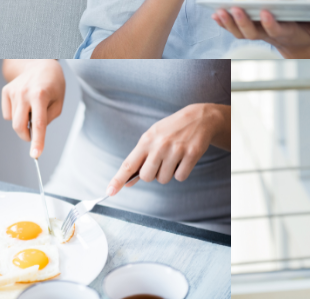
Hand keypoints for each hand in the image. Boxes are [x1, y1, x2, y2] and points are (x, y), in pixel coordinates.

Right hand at [1, 60, 65, 158]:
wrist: (40, 64)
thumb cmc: (53, 85)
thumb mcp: (59, 101)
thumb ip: (49, 118)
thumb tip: (34, 130)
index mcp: (40, 95)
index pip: (39, 124)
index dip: (37, 141)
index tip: (36, 155)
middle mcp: (24, 93)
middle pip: (19, 126)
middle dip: (27, 136)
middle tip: (34, 137)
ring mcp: (13, 91)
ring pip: (14, 121)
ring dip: (24, 121)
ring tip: (33, 107)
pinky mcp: (5, 91)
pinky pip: (8, 114)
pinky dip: (16, 114)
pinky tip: (24, 103)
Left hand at [106, 103, 227, 194]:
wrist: (199, 118)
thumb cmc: (172, 129)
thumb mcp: (153, 137)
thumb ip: (140, 159)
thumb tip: (128, 182)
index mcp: (147, 140)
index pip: (129, 164)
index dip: (118, 179)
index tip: (110, 191)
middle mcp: (160, 145)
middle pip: (147, 177)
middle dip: (153, 174)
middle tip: (161, 161)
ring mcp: (176, 150)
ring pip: (164, 179)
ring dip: (168, 173)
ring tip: (174, 157)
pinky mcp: (191, 154)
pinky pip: (180, 177)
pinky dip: (181, 172)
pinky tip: (184, 159)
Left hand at [212, 7, 309, 58]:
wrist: (296, 44)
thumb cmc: (308, 33)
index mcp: (285, 33)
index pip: (275, 30)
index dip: (269, 23)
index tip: (265, 11)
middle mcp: (268, 36)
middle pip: (252, 33)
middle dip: (242, 22)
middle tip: (235, 9)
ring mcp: (257, 35)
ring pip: (239, 33)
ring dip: (228, 23)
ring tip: (219, 11)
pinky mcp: (249, 31)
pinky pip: (233, 29)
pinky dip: (224, 23)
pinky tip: (215, 13)